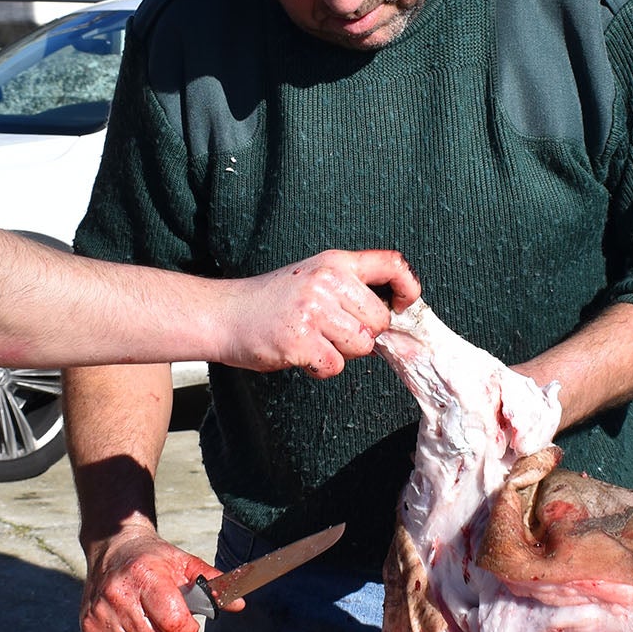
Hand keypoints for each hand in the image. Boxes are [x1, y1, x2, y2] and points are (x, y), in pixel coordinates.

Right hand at [81, 522, 233, 631]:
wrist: (112, 549)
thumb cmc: (153, 559)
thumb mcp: (185, 564)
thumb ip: (213, 584)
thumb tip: (238, 604)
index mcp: (145, 576)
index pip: (174, 624)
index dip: (187, 629)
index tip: (187, 621)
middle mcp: (118, 595)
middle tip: (172, 627)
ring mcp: (99, 613)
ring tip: (155, 631)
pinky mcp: (88, 627)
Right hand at [216, 250, 420, 377]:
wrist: (224, 314)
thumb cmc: (271, 301)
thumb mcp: (312, 276)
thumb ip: (349, 287)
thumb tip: (391, 314)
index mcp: (334, 262)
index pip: (391, 264)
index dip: (408, 288)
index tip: (404, 306)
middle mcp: (327, 281)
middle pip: (380, 320)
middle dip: (362, 334)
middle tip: (330, 331)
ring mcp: (313, 310)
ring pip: (361, 346)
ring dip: (340, 353)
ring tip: (312, 340)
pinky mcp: (300, 340)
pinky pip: (335, 366)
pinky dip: (320, 368)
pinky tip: (300, 354)